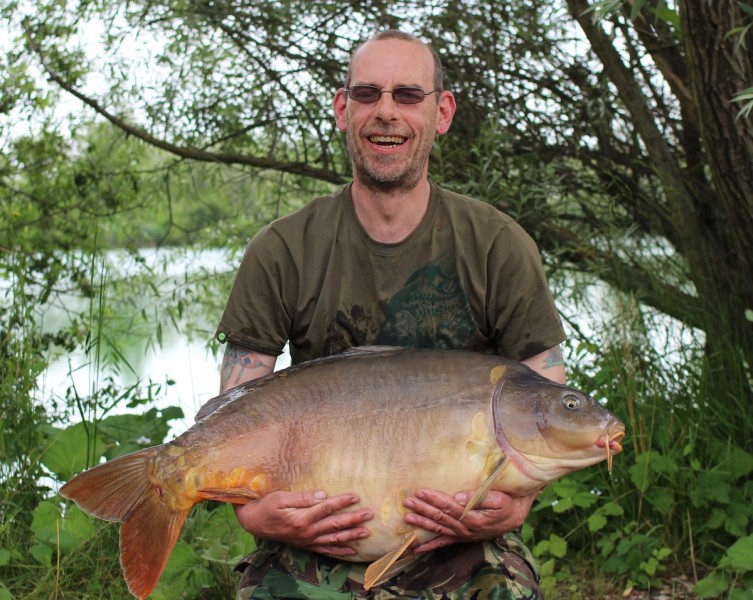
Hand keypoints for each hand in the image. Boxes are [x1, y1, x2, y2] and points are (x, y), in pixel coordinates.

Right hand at [235, 490, 372, 555]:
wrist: (256, 523)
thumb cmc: (268, 507)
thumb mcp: (282, 497)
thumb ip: (303, 497)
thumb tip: (322, 495)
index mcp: (302, 519)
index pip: (327, 508)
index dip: (342, 502)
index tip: (356, 496)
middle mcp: (308, 532)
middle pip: (335, 525)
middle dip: (353, 519)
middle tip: (369, 514)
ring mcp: (308, 541)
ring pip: (334, 539)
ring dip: (351, 536)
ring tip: (366, 532)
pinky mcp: (307, 545)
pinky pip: (326, 550)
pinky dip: (339, 551)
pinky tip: (351, 550)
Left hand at [403, 489, 535, 552]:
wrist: (513, 517)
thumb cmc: (506, 504)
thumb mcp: (498, 498)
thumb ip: (480, 498)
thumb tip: (459, 497)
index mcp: (472, 518)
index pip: (449, 507)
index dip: (434, 499)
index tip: (421, 491)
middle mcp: (465, 529)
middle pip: (440, 518)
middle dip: (423, 509)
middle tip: (408, 502)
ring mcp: (461, 535)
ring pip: (438, 529)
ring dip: (422, 523)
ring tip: (407, 517)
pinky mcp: (461, 538)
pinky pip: (443, 543)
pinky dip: (429, 545)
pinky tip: (416, 548)